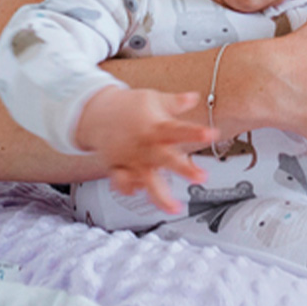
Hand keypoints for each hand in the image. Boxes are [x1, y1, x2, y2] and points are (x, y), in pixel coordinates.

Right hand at [73, 87, 214, 213]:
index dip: (196, 133)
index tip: (211, 134)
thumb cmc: (127, 106)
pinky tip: (138, 192)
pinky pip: (121, 182)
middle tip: (201, 177)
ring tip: (174, 208)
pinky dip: (128, 189)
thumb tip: (194, 97)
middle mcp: (144, 145)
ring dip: (160, 195)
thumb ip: (175, 102)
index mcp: (156, 127)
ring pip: (145, 179)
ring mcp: (130, 158)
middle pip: (166, 159)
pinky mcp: (116, 167)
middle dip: (184, 169)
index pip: (179, 130)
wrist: (95, 112)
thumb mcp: (153, 99)